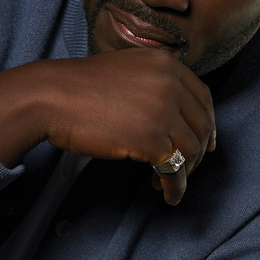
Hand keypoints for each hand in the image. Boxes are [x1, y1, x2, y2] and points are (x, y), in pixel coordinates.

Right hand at [0, 48, 215, 204]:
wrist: (51, 96)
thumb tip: (170, 111)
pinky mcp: (151, 140)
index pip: (203, 97)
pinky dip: (175, 187)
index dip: (207, 123)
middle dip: (197, 151)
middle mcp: (171, 85)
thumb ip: (153, 82)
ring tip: (164, 182)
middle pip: (201, 125)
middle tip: (188, 167)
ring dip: (183, 172)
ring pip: (190, 150)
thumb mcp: (126, 68)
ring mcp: (163, 112)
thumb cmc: (78, 86)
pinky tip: (167, 195)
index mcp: (167, 64)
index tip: (204, 141)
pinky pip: (174, 170)